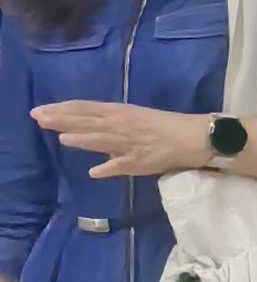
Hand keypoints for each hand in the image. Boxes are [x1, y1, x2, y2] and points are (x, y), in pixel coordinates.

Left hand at [29, 100, 209, 179]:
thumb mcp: (133, 119)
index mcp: (120, 112)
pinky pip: (123, 165)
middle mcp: (122, 125)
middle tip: (38, 117)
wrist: (194, 137)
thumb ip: (109, 127)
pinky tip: (94, 172)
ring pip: (103, 139)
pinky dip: (110, 168)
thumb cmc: (163, 126)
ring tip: (62, 137)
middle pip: (89, 121)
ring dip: (83, 138)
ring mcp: (130, 143)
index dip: (63, 109)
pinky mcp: (140, 161)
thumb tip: (85, 134)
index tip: (41, 110)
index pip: (86, 109)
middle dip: (63, 119)